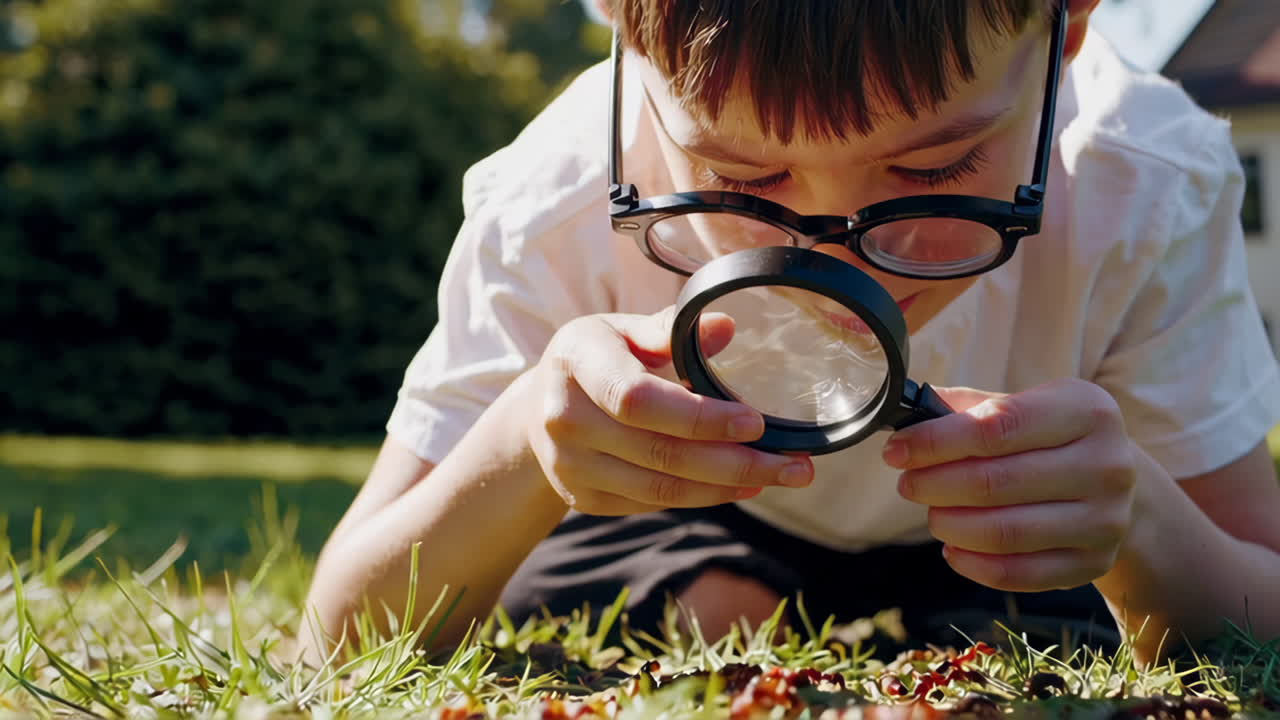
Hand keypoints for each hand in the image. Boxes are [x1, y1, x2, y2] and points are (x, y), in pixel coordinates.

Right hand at [524, 306, 813, 514]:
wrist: (540, 406)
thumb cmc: (596, 357)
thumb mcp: (624, 329)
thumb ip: (670, 330)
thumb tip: (725, 326)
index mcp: (576, 362)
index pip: (638, 399)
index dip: (699, 417)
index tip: (756, 422)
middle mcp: (564, 419)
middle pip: (659, 453)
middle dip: (736, 462)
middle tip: (795, 465)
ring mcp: (570, 466)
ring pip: (661, 489)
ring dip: (728, 487)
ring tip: (779, 475)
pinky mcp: (583, 498)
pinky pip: (652, 503)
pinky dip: (702, 497)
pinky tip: (740, 485)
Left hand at [885, 379, 1137, 591]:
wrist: (1112, 481)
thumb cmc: (1048, 437)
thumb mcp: (1022, 405)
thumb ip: (966, 408)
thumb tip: (904, 413)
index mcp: (1086, 410)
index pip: (996, 427)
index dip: (935, 442)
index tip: (896, 452)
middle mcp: (1106, 464)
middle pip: (994, 482)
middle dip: (934, 485)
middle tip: (908, 484)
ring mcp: (1106, 519)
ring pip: (1004, 532)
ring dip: (950, 525)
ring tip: (933, 514)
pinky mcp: (1095, 562)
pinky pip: (1019, 574)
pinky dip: (974, 564)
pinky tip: (953, 548)